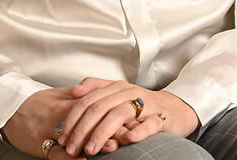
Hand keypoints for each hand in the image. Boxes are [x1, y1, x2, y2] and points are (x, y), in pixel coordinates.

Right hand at [1, 87, 118, 157]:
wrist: (8, 108)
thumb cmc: (38, 102)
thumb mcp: (60, 94)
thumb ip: (83, 96)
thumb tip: (108, 98)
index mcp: (68, 100)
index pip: (95, 105)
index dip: (113, 112)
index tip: (130, 118)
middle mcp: (60, 114)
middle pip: (88, 120)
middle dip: (108, 128)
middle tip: (127, 135)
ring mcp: (49, 129)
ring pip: (74, 136)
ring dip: (93, 142)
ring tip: (111, 147)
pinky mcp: (39, 144)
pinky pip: (56, 153)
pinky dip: (70, 158)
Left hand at [58, 78, 199, 157]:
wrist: (175, 109)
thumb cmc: (141, 105)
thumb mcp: (117, 94)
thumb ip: (97, 88)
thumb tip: (74, 91)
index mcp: (116, 87)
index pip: (88, 100)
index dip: (72, 118)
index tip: (62, 136)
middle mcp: (129, 92)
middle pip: (100, 107)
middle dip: (82, 129)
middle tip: (71, 148)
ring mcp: (146, 104)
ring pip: (120, 114)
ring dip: (102, 132)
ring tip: (91, 149)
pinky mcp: (161, 118)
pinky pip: (150, 124)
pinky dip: (139, 131)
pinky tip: (128, 138)